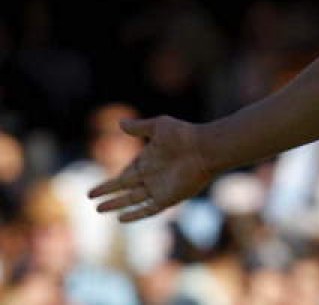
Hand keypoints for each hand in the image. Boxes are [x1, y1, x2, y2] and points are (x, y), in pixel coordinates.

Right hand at [88, 116, 213, 221]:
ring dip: (116, 204)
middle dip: (108, 194)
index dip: (110, 182)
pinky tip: (121, 218)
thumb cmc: (184, 135)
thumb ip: (139, 127)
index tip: (94, 190)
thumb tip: (120, 123)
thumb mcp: (159, 127)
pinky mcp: (168, 198)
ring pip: (132, 199)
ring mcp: (159, 188)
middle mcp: (151, 176)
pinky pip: (148, 209)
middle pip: (125, 188)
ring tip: (98, 209)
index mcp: (148, 161)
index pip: (125, 174)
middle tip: (90, 198)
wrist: (205, 149)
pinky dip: (135, 214)